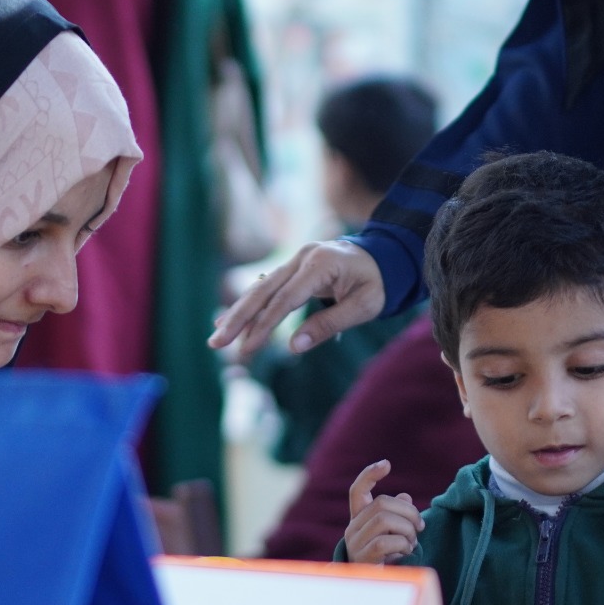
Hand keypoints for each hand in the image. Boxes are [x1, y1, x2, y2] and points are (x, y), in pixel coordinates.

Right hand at [208, 239, 385, 357]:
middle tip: (216, 344)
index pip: (285, 300)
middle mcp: (303, 257)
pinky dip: (249, 305)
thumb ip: (329, 325)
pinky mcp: (293, 267)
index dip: (264, 326)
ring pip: (260, 288)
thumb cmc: (378, 283)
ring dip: (238, 314)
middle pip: (263, 291)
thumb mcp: (363, 307)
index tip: (248, 349)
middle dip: (238, 319)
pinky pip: (267, 287)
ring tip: (217, 337)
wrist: (387, 255)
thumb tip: (294, 347)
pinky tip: (230, 319)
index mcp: (320, 264)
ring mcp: (296, 259)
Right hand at [343, 459, 424, 564]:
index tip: (386, 464)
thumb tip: (405, 496)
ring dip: (406, 529)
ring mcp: (355, 544)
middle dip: (408, 511)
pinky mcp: (363, 559)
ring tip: (412, 542)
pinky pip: (385, 542)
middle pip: (381, 503)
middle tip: (420, 527)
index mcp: (358, 520)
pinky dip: (402, 545)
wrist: (374, 594)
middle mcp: (352, 529)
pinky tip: (407, 552)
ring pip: (383, 519)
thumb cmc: (386, 563)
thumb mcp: (394, 536)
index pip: (358, 491)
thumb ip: (397, 516)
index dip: (370, 475)